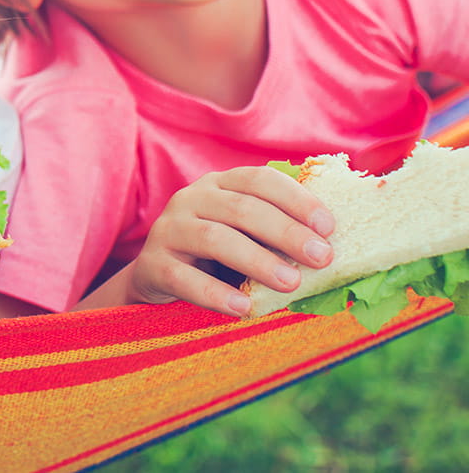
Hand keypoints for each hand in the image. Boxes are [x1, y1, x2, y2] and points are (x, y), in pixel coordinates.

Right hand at [122, 166, 335, 316]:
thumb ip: (278, 231)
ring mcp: (168, 230)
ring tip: (291, 284)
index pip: (260, 179)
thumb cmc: (217, 256)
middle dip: (286, 232)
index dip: (296, 200)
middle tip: (321, 258)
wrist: (157, 277)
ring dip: (257, 260)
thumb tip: (336, 246)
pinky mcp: (151, 264)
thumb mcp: (245, 234)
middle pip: (241, 208)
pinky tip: (244, 308)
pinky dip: (215, 294)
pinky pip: (183, 278)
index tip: (329, 227)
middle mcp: (191, 199)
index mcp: (219, 184)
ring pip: (214, 238)